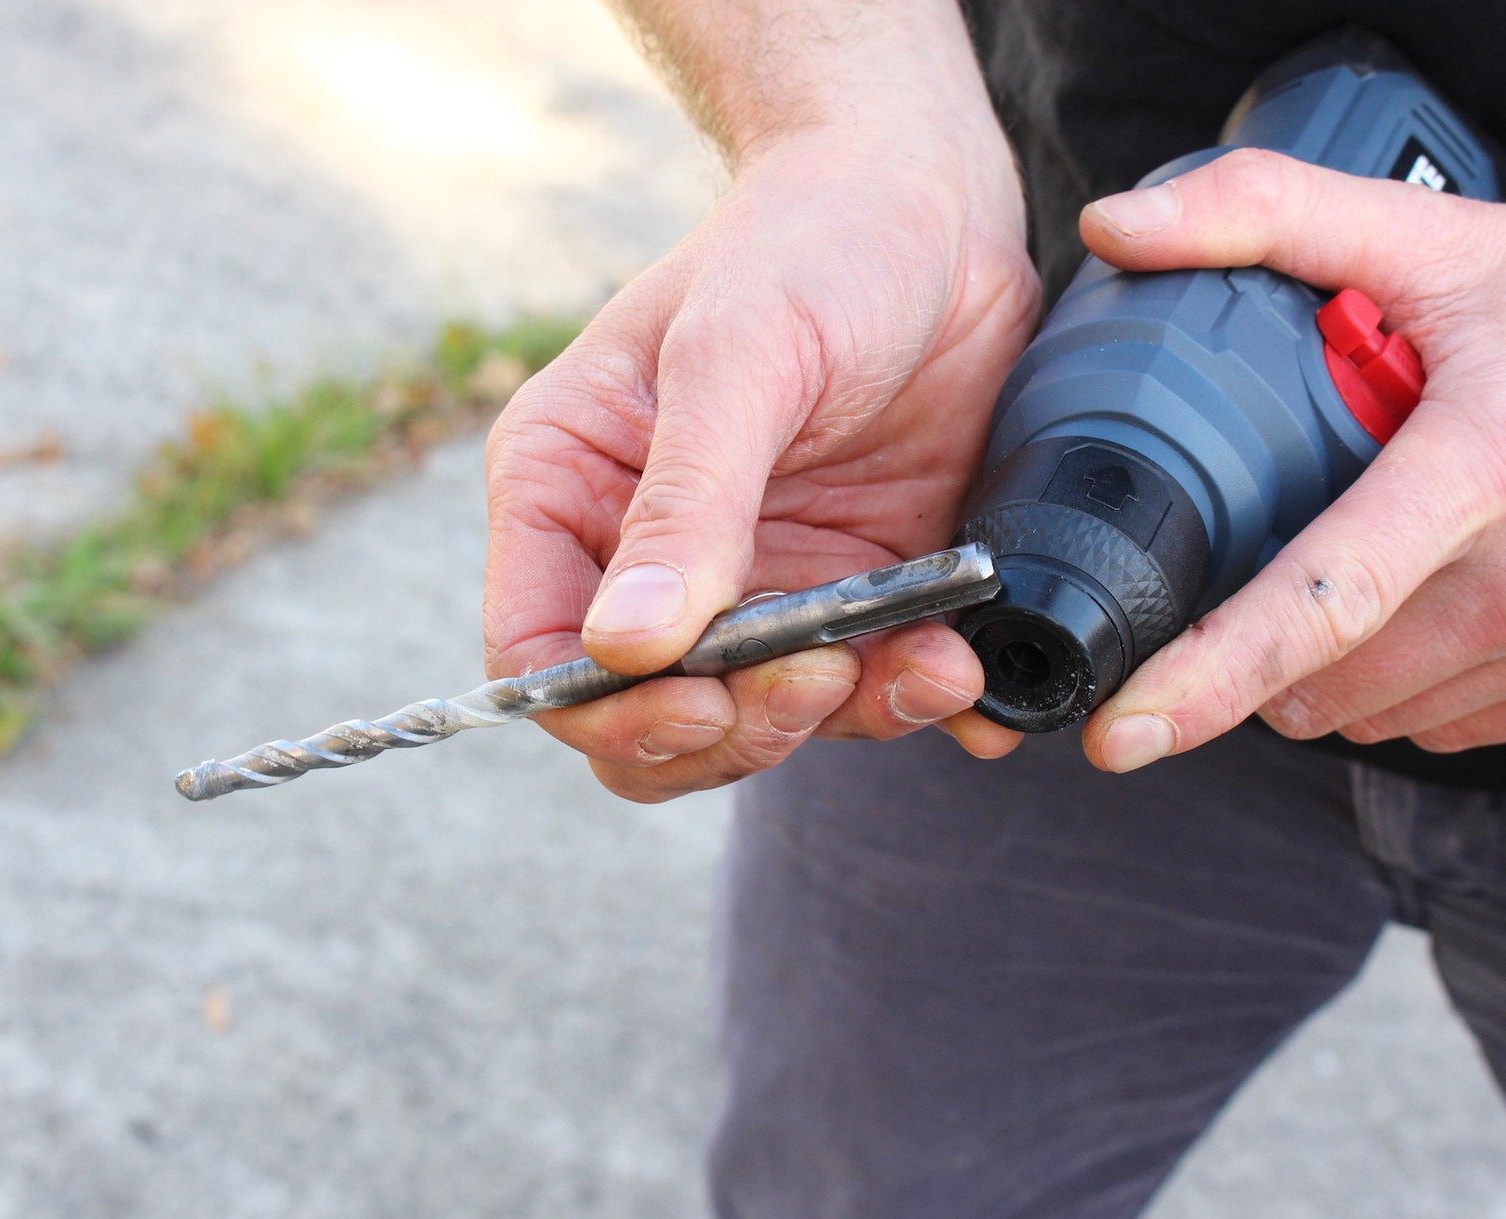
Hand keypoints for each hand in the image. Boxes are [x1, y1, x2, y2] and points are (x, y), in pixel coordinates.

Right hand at [484, 130, 1037, 799]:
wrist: (934, 206)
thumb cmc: (810, 242)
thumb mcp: (738, 354)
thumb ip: (687, 502)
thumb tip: (628, 646)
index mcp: (566, 489)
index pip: (540, 655)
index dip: (609, 708)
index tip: (700, 700)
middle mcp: (645, 555)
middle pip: (647, 718)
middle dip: (732, 726)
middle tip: (820, 676)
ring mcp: (753, 583)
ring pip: (761, 722)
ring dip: (839, 717)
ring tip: (926, 662)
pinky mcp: (849, 591)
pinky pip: (866, 689)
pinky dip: (914, 699)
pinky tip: (965, 675)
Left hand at [1073, 151, 1505, 770]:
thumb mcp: (1434, 236)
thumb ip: (1265, 215)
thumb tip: (1118, 226)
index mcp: (1488, 465)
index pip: (1323, 601)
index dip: (1208, 675)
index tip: (1123, 731)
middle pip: (1328, 682)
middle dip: (1262, 651)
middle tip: (1275, 556)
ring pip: (1383, 716)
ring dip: (1338, 671)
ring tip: (1374, 562)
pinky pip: (1457, 724)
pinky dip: (1414, 683)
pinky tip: (1440, 596)